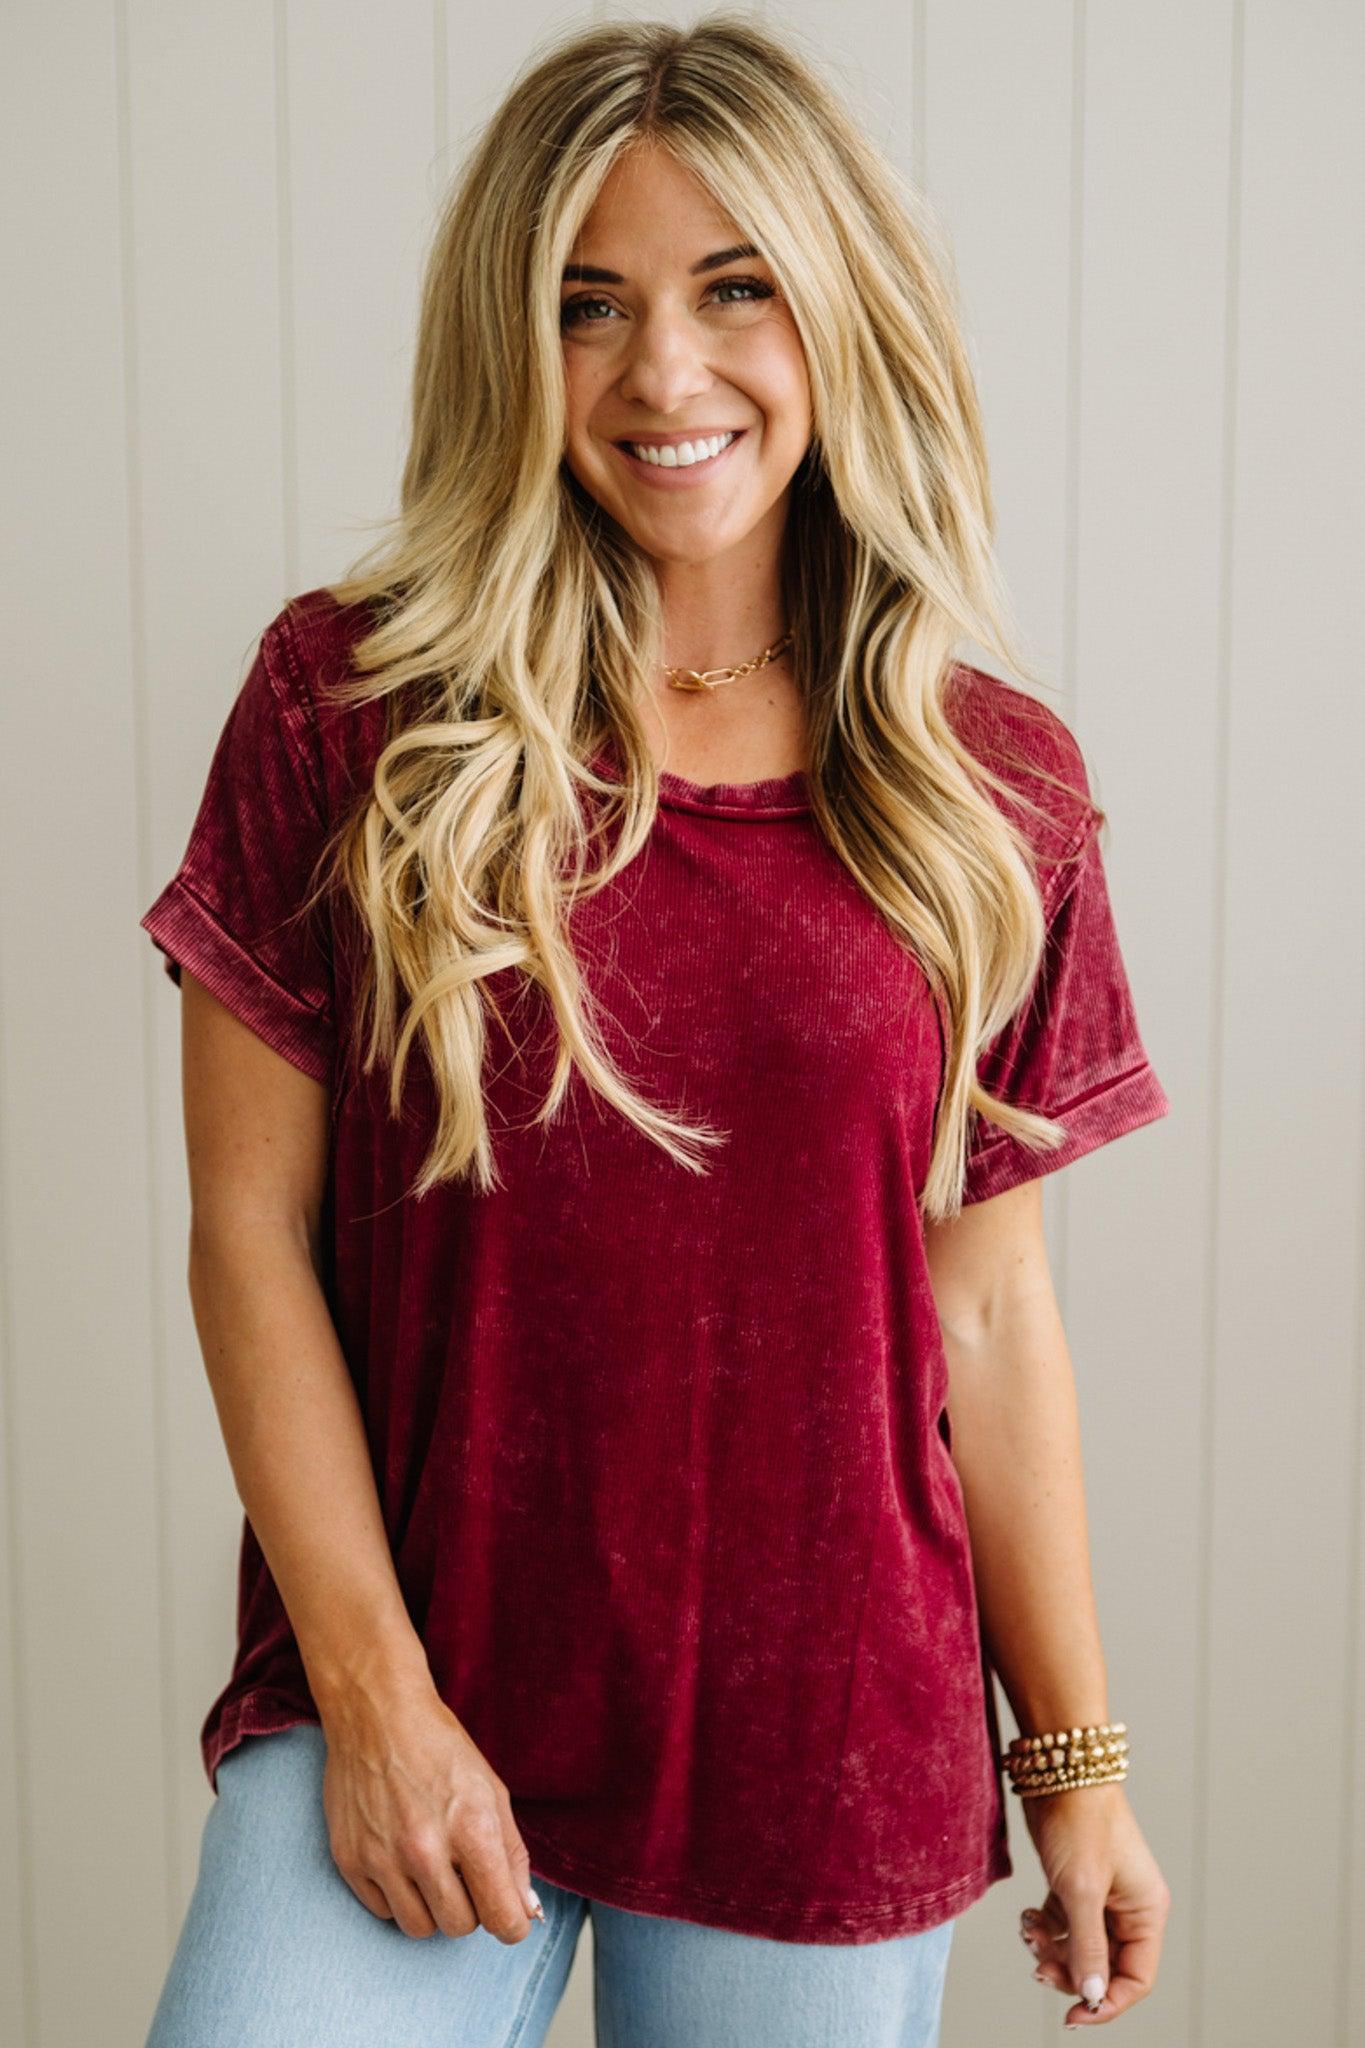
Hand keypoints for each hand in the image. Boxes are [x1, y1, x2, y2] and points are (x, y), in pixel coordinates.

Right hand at [317, 1678, 542, 1941]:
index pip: (501, 1918)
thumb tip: (525, 1910)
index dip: (512, 1923)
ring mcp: (382, 1858)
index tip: (508, 1914)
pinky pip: (384, 1912)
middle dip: (470, 1908)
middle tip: (464, 1872)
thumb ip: (512, 1855)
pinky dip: (398, 1896)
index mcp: (471, 1829)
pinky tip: (400, 1859)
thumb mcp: (492, 1792)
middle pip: (460, 1927)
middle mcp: (425, 1849)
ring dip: (432, 1907)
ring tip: (432, 1867)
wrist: (376, 1714)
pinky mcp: (349, 1860)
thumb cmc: (441, 1748)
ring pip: (420, 1928)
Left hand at [1016, 1782, 1170, 2026]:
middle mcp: (1129, 1907)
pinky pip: (1063, 1925)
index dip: (1106, 2003)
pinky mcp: (1077, 1883)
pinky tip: (1026, 1918)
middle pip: (1105, 1967)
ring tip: (1027, 1931)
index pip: (1136, 1979)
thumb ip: (1087, 1947)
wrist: (1058, 1769)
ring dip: (1051, 1950)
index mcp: (1146, 1912)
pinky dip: (1044, 1929)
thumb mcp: (1081, 1891)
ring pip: (1080, 1947)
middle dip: (1070, 1972)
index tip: (1072, 2016)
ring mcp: (1103, 1896)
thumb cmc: (1079, 1822)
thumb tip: (1092, 1995)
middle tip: (1036, 1968)